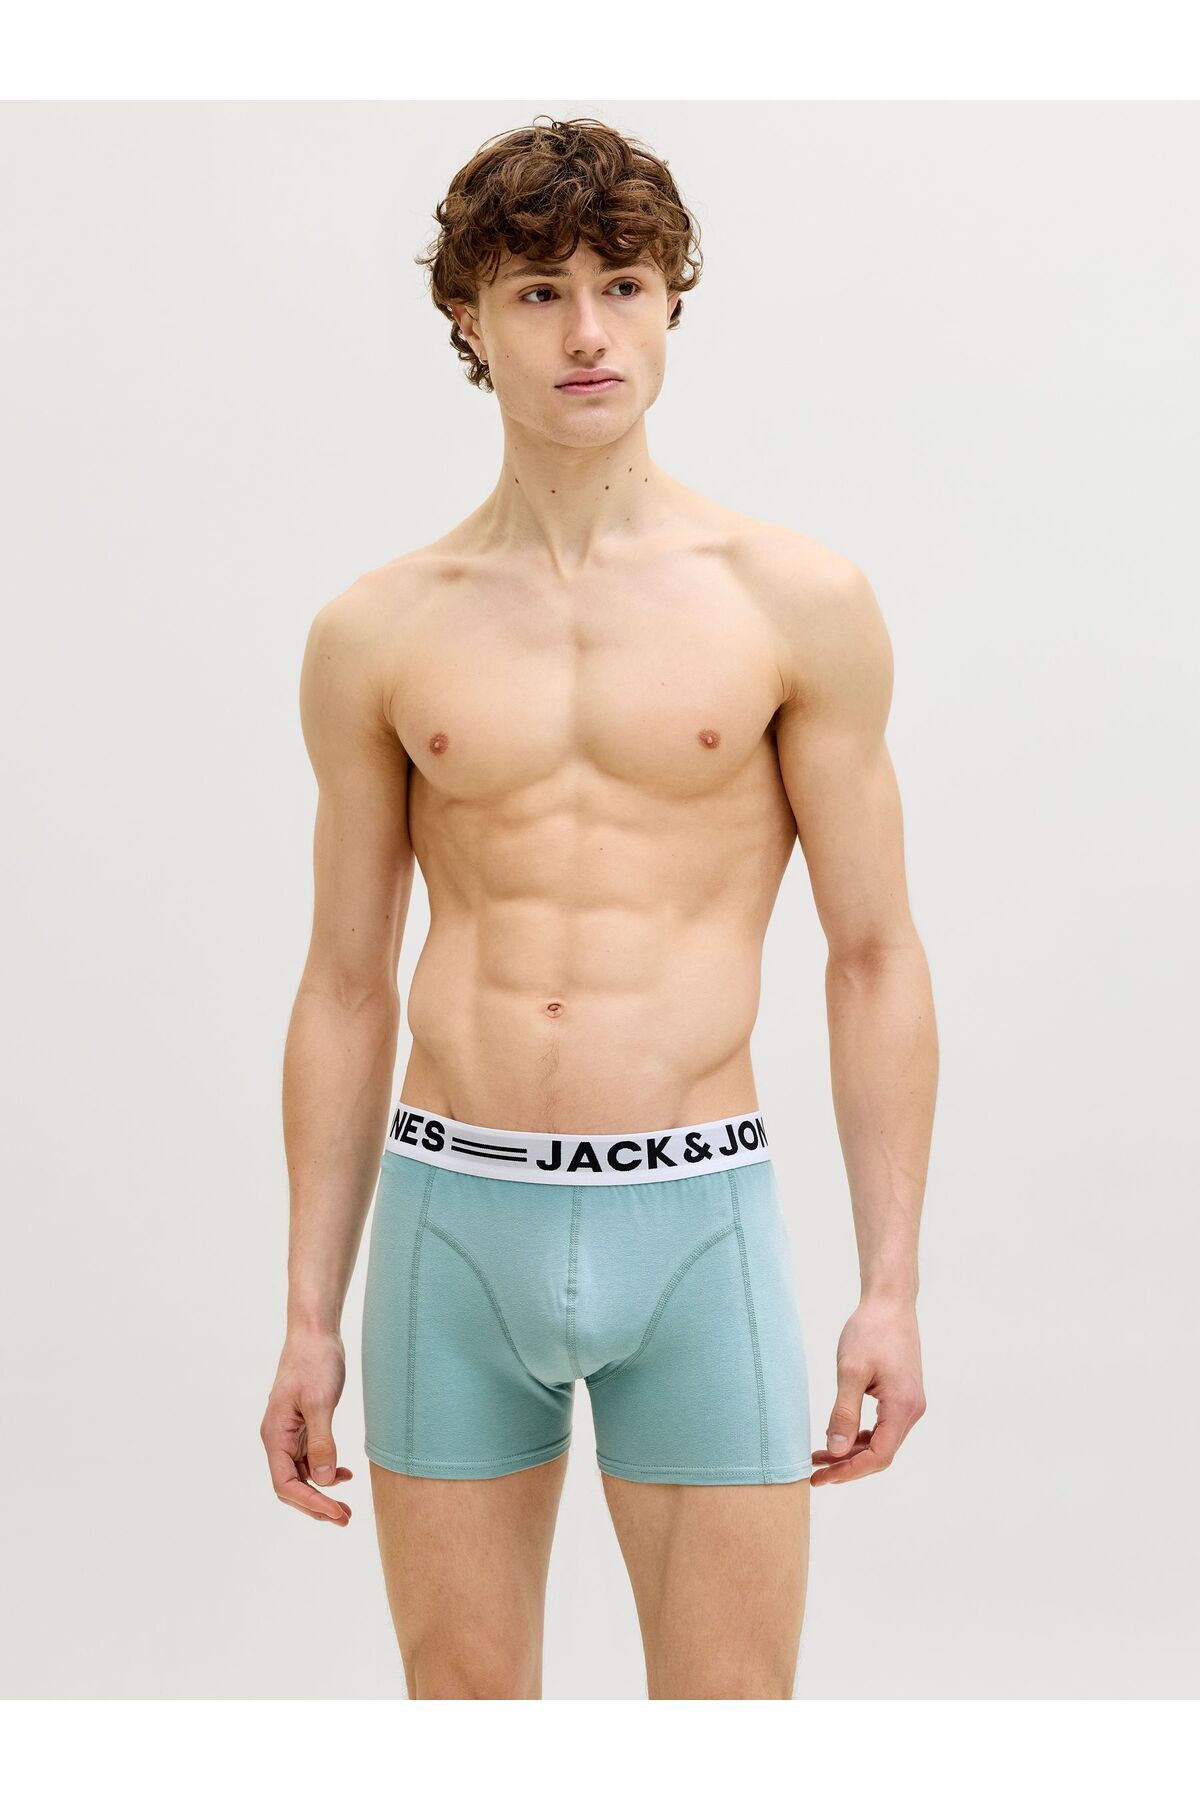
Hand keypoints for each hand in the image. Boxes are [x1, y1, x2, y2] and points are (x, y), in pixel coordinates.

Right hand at [260, 1327, 353, 1524]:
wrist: (315, 1332)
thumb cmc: (315, 1362)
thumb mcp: (320, 1403)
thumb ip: (321, 1443)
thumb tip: (322, 1481)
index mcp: (275, 1435)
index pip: (286, 1483)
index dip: (311, 1502)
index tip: (337, 1512)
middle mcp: (278, 1438)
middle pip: (291, 1485)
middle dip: (316, 1505)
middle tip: (345, 1519)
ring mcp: (290, 1432)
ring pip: (302, 1474)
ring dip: (322, 1492)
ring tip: (347, 1507)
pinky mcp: (303, 1424)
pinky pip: (310, 1458)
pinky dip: (326, 1470)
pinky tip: (345, 1474)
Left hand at [812, 1295, 925, 1486]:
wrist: (890, 1302)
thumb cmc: (870, 1330)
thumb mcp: (850, 1371)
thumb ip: (843, 1413)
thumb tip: (835, 1451)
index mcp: (902, 1407)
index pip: (879, 1456)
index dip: (848, 1471)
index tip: (820, 1476)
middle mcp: (912, 1410)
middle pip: (881, 1454)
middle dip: (847, 1466)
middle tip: (815, 1472)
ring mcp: (909, 1403)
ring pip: (881, 1442)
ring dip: (852, 1452)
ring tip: (819, 1456)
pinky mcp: (902, 1396)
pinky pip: (882, 1427)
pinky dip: (860, 1436)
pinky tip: (837, 1436)